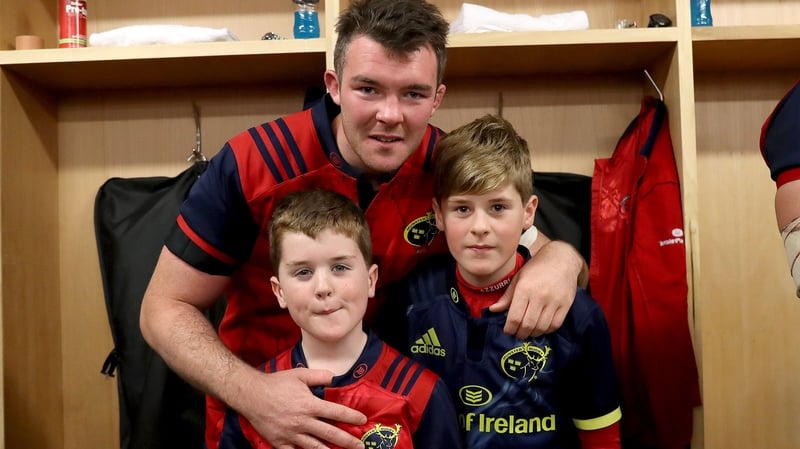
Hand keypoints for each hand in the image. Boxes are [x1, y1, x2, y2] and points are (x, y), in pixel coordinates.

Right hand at [242, 368, 366, 448]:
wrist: (251, 395)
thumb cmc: (276, 383)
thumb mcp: (300, 374)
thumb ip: (320, 376)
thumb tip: (335, 378)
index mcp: (309, 404)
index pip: (336, 412)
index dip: (352, 416)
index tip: (363, 420)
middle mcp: (303, 421)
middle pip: (330, 434)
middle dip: (348, 441)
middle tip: (361, 446)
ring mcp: (291, 434)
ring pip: (315, 447)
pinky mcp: (280, 442)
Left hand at [490, 241, 581, 338]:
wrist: (561, 259)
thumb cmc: (536, 268)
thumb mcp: (518, 278)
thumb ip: (506, 296)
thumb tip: (493, 310)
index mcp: (525, 289)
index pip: (515, 317)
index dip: (510, 328)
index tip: (508, 330)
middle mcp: (540, 296)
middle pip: (527, 325)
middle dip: (520, 333)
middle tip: (517, 333)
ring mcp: (554, 301)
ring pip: (541, 327)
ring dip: (533, 333)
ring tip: (528, 331)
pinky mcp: (566, 304)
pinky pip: (555, 325)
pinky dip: (546, 330)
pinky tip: (541, 327)